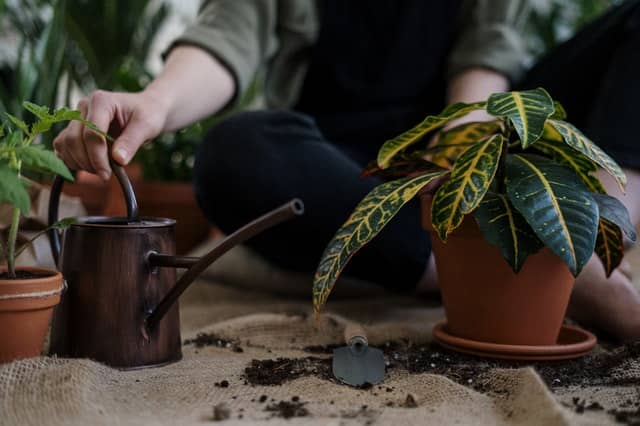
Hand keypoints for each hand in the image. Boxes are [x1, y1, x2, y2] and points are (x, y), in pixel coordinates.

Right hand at [53, 89, 168, 180]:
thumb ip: (132, 142)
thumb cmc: (148, 114)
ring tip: (100, 169)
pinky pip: (62, 146)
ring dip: (78, 162)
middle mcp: (83, 106)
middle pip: (74, 140)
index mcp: (101, 101)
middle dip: (88, 162)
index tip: (107, 175)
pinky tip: (89, 166)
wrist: (145, 109)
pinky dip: (71, 159)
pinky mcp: (73, 128)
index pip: (92, 134)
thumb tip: (118, 160)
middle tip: (105, 175)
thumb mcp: (146, 126)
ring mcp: (76, 117)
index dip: (97, 158)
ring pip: (64, 144)